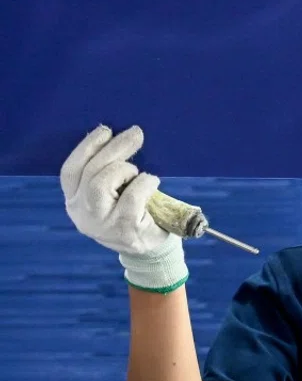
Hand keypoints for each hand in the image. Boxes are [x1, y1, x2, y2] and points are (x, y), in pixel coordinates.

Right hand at [61, 125, 187, 292]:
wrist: (152, 250)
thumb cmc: (134, 213)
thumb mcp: (113, 194)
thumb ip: (107, 173)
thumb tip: (120, 137)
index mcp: (74, 202)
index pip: (70, 171)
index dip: (86, 147)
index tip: (105, 130)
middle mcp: (81, 213)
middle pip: (90, 173)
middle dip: (113, 149)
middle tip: (135, 134)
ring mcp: (101, 224)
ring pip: (101, 183)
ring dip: (124, 170)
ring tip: (138, 173)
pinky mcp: (124, 229)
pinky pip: (132, 197)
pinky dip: (145, 183)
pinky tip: (152, 182)